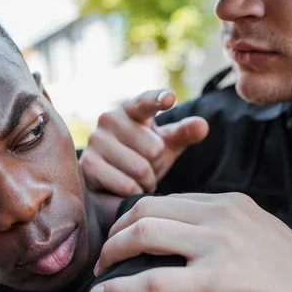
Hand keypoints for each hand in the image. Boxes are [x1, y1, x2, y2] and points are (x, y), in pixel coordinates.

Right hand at [79, 90, 207, 196]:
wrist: (112, 181)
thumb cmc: (142, 156)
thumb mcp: (167, 144)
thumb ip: (185, 133)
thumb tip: (202, 125)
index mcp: (131, 108)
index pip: (146, 101)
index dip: (158, 99)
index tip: (170, 99)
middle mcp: (110, 118)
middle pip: (154, 148)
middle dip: (156, 165)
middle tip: (147, 167)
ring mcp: (96, 140)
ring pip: (140, 169)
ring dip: (146, 182)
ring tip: (138, 179)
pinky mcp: (89, 163)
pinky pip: (126, 184)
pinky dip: (133, 192)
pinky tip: (126, 188)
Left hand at [89, 193, 291, 291]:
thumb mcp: (258, 241)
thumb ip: (221, 233)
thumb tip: (183, 239)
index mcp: (229, 204)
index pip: (164, 202)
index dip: (132, 221)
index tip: (119, 242)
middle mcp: (223, 217)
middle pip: (146, 211)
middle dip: (115, 234)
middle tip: (104, 259)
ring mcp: (222, 246)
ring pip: (144, 235)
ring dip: (111, 256)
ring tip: (99, 276)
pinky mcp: (222, 281)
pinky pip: (154, 282)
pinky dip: (120, 289)